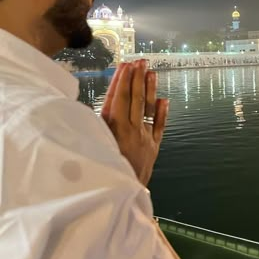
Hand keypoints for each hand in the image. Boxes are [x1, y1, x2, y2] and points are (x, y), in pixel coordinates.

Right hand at [101, 60, 168, 185]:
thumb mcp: (94, 146)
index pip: (120, 98)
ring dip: (150, 90)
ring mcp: (145, 139)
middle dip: (138, 78)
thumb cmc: (102, 172)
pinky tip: (164, 100)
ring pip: (148, 109)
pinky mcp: (153, 149)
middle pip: (135, 99)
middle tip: (141, 61)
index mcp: (115, 129)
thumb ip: (100, 125)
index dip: (123, 80)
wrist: (119, 198)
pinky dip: (162, 113)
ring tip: (152, 73)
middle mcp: (132, 131)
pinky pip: (159, 127)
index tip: (126, 65)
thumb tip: (108, 104)